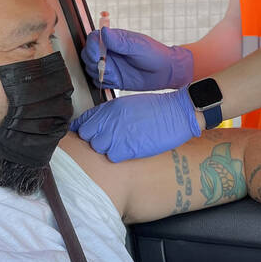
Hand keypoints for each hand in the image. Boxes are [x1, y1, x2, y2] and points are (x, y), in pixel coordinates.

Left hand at [70, 90, 200, 161]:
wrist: (178, 112)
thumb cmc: (158, 109)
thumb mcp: (128, 105)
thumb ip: (111, 115)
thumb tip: (101, 125)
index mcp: (109, 108)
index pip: (82, 122)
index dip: (83, 130)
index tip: (88, 135)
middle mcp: (109, 120)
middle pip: (86, 136)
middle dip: (93, 140)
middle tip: (105, 143)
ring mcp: (117, 134)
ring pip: (97, 147)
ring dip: (106, 149)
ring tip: (118, 147)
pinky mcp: (128, 147)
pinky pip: (112, 156)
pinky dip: (117, 157)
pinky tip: (127, 152)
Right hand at [81, 27, 193, 90]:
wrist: (165, 72)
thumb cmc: (154, 55)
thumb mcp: (138, 46)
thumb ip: (120, 41)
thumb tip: (104, 32)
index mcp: (113, 39)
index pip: (93, 40)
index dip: (92, 48)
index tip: (98, 55)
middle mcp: (109, 52)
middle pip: (87, 54)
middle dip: (93, 62)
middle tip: (107, 66)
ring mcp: (110, 65)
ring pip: (90, 68)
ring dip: (98, 73)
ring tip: (113, 73)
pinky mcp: (113, 78)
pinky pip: (98, 81)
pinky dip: (102, 82)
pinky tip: (115, 80)